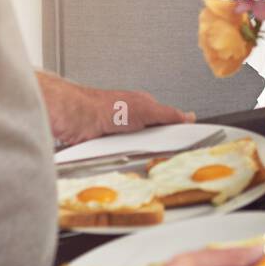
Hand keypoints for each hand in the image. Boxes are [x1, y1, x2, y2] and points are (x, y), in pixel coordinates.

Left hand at [37, 71, 194, 144]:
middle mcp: (131, 120)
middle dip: (155, 147)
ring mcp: (118, 134)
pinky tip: (119, 157)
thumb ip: (168, 114)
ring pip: (135, 151)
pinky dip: (120, 159)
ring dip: (136, 154)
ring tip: (135, 153)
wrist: (76, 117)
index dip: (174, 134)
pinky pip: (118, 157)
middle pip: (151, 140)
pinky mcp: (105, 147)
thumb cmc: (106, 107)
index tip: (184, 144)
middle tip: (159, 153)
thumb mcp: (146, 109)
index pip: (166, 122)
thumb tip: (188, 117)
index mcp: (143, 107)